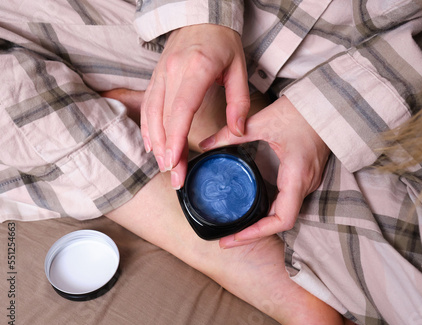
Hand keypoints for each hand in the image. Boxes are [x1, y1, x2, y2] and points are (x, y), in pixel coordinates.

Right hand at [141, 24, 249, 188]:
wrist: (201, 16)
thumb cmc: (223, 42)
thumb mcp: (239, 69)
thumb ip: (239, 102)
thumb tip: (237, 131)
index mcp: (197, 68)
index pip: (181, 109)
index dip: (175, 138)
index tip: (174, 161)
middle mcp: (173, 71)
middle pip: (164, 118)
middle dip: (167, 151)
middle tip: (175, 177)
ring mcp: (161, 73)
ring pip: (151, 114)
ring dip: (156, 143)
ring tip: (165, 167)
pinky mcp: (156, 76)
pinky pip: (147, 105)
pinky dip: (147, 128)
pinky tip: (152, 146)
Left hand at [199, 96, 330, 247]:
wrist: (327, 105)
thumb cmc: (301, 112)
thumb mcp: (262, 122)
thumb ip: (231, 134)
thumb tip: (205, 145)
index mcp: (296, 176)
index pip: (281, 220)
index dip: (257, 233)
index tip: (234, 239)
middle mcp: (305, 185)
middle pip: (280, 222)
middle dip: (254, 233)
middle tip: (227, 239)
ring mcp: (308, 182)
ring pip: (285, 213)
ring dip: (262, 223)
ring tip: (236, 228)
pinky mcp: (305, 177)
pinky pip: (288, 201)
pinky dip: (269, 209)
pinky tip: (252, 207)